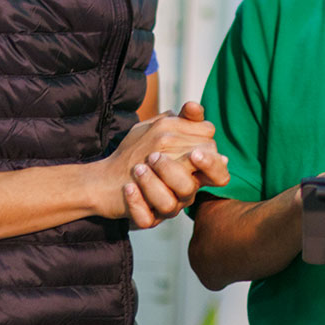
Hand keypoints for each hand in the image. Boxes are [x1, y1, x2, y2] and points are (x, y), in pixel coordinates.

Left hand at [100, 101, 229, 225]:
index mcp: (194, 171)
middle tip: (154, 157)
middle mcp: (184, 191)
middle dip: (174, 172)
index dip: (209, 163)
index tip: (193, 152)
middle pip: (191, 188)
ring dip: (153, 184)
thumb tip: (193, 106)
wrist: (107, 176)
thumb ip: (184, 118)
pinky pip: (146, 219)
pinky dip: (137, 204)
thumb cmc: (142, 150)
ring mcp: (166, 207)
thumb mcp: (164, 128)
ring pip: (170, 205)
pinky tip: (128, 188)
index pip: (217, 172)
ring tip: (139, 169)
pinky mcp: (146, 218)